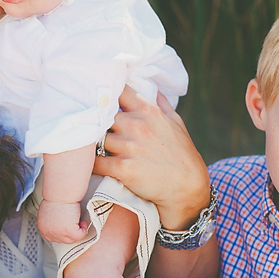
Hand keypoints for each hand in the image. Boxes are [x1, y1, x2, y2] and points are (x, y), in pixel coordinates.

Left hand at [37, 199, 87, 243]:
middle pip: (62, 240)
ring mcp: (58, 233)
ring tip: (78, 221)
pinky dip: (83, 230)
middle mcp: (49, 232)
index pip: (52, 237)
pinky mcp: (69, 231)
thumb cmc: (56, 197)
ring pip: (71, 239)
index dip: (61, 232)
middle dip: (70, 232)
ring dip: (77, 231)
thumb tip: (59, 224)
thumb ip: (51, 221)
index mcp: (42, 227)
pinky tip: (82, 222)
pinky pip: (79, 236)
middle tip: (74, 222)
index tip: (66, 226)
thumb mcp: (48, 212)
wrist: (61, 193)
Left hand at [92, 88, 209, 229]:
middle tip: (93, 129)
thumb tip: (154, 90)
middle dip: (98, 122)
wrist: (187, 187)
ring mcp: (128, 146)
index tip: (104, 101)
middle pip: (102, 115)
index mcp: (147, 111)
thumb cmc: (183, 155)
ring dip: (92, 143)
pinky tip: (91, 165)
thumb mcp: (177, 123)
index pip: (119, 91)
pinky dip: (91, 164)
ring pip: (96, 138)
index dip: (108, 93)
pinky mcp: (122, 168)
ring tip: (91, 148)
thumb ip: (163, 105)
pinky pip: (95, 162)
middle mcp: (136, 125)